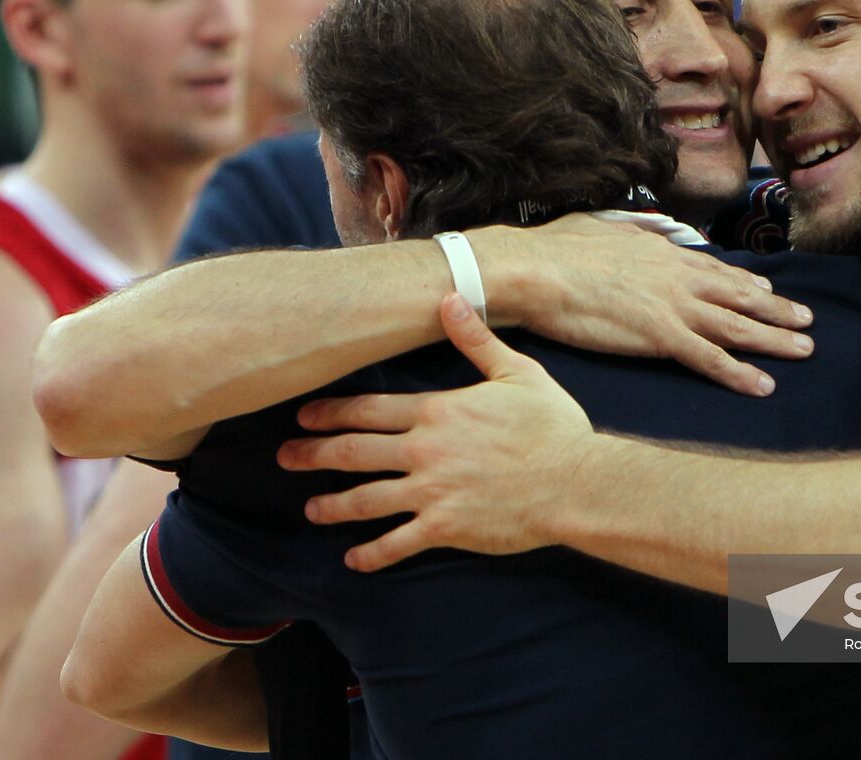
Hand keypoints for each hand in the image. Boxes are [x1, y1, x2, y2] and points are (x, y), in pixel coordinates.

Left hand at [277, 293, 593, 568]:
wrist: (574, 480)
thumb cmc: (551, 425)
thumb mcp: (517, 372)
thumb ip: (476, 340)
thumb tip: (449, 300)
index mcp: (438, 411)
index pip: (369, 409)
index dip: (331, 412)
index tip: (304, 415)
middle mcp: (424, 451)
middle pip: (353, 452)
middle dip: (313, 454)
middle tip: (285, 457)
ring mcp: (431, 492)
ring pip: (365, 500)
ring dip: (333, 505)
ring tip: (311, 508)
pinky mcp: (445, 528)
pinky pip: (396, 544)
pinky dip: (371, 554)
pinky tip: (353, 560)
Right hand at [469, 214, 813, 396]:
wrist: (536, 270)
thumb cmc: (556, 249)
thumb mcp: (603, 226)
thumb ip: (631, 231)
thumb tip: (641, 230)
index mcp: (662, 252)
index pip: (714, 270)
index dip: (745, 283)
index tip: (768, 292)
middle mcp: (678, 277)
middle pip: (739, 296)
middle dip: (777, 310)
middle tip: (808, 320)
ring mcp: (673, 306)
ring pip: (737, 325)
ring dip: (775, 339)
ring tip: (805, 349)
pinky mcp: (661, 336)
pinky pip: (710, 359)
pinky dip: (740, 373)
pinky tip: (764, 385)